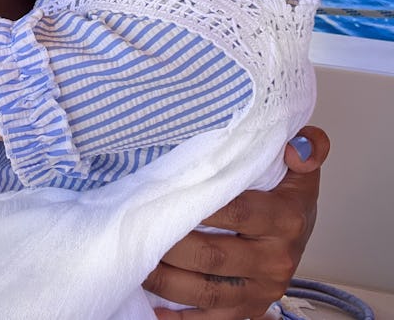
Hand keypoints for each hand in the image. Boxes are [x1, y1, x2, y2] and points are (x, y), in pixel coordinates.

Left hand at [144, 126, 329, 318]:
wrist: (301, 229)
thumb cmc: (288, 194)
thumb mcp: (301, 162)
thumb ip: (308, 146)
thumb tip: (296, 148)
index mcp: (286, 219)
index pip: (237, 212)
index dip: (200, 206)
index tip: (165, 197)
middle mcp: (276, 259)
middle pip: (214, 256)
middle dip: (172, 246)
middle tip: (140, 230)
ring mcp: (262, 289)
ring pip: (207, 291)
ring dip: (168, 281)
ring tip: (138, 262)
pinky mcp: (249, 308)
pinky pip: (212, 319)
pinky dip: (181, 317)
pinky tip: (155, 308)